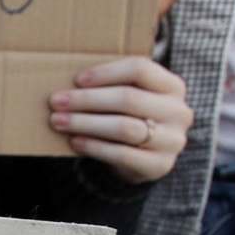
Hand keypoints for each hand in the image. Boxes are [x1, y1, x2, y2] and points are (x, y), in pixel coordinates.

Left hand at [50, 57, 190, 183]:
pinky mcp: (159, 165)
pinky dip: (94, 147)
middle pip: (128, 99)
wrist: (145, 159)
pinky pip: (122, 154)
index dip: (106, 73)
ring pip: (124, 127)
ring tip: (59, 121)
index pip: (140, 69)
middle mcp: (178, 111)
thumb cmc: (131, 118)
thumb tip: (70, 83)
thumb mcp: (131, 97)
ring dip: (86, 123)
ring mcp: (172, 140)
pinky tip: (74, 141)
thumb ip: (112, 86)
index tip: (77, 79)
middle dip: (87, 100)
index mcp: (173, 86)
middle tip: (56, 102)